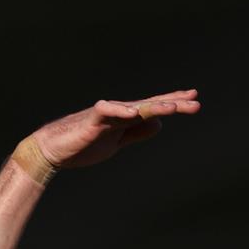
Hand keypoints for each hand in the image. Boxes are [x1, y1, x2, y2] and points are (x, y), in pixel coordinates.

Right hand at [31, 89, 199, 169]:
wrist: (52, 149)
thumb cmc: (81, 145)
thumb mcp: (116, 142)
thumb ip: (135, 133)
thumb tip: (158, 124)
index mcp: (124, 118)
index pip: (152, 108)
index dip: (173, 103)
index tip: (194, 98)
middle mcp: (118, 112)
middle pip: (149, 105)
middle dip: (172, 103)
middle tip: (195, 102)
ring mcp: (105, 115)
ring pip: (134, 106)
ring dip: (154, 106)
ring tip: (174, 107)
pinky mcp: (91, 120)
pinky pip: (107, 111)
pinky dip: (120, 110)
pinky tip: (135, 112)